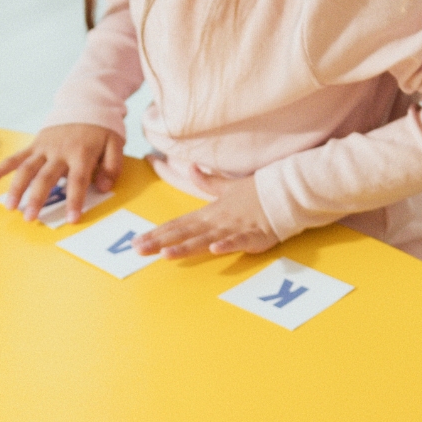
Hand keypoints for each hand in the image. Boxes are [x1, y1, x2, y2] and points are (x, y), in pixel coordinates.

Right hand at [0, 124, 121, 223]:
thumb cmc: (102, 130)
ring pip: (26, 169)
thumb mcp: (116, 144)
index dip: (74, 201)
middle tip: (30, 219)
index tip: (71, 219)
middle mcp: (59, 151)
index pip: (77, 181)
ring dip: (16, 188)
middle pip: (45, 177)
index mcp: (81, 153)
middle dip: (36, 199)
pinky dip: (1, 169)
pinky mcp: (34, 145)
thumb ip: (112, 166)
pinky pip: (15, 157)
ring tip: (10, 208)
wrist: (85, 104)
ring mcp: (44, 148)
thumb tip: (102, 187)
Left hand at [133, 166, 277, 257]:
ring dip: (186, 247)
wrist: (284, 192)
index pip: (178, 224)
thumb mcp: (228, 187)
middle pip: (184, 233)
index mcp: (209, 212)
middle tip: (139, 250)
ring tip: (166, 254)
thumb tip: (191, 167)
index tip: (137, 241)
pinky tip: (215, 250)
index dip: (157, 232)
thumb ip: (208, 181)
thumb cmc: (256, 192)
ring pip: (206, 239)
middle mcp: (217, 221)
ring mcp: (234, 228)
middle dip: (161, 242)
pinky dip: (228, 245)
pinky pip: (239, 240)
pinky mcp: (254, 236)